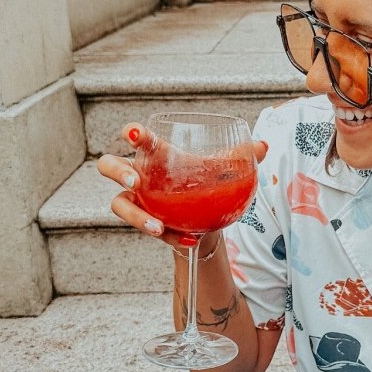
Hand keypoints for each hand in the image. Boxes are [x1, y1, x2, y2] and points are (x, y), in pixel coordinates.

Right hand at [95, 122, 268, 253]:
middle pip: (108, 165)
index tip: (134, 133)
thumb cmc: (206, 183)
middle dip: (117, 171)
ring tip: (157, 227)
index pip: (137, 138)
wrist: (207, 216)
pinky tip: (190, 239)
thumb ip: (243, 157)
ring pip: (119, 204)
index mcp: (156, 154)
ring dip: (136, 216)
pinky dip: (170, 236)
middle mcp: (139, 175)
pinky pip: (149, 229)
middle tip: (134, 181)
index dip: (131, 132)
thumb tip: (263, 146)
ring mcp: (138, 200)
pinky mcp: (146, 222)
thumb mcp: (224, 169)